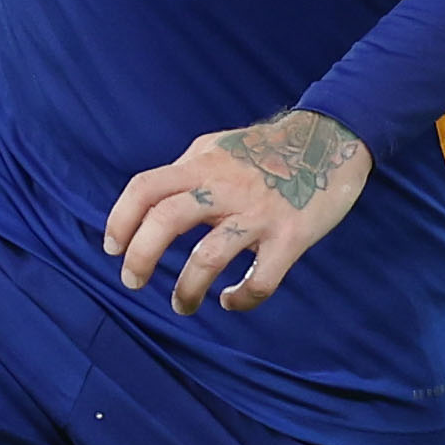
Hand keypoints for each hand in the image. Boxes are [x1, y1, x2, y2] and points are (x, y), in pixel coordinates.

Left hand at [105, 110, 369, 314]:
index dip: (120, 220)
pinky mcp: (291, 236)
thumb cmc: (270, 148)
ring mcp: (259, 213)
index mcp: (203, 164)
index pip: (145, 188)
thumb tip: (153, 200)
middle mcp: (225, 186)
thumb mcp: (219, 147)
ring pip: (207, 258)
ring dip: (187, 290)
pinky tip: (233, 301)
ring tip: (182, 305)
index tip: (112, 248)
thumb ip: (187, 171)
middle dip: (141, 257)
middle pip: (166, 219)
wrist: (332, 138)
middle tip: (133, 282)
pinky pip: (260, 280)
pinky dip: (242, 299)